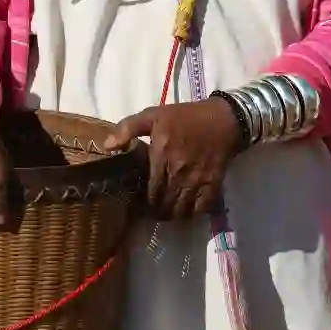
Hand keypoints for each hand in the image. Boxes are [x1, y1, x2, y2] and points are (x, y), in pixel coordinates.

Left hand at [107, 99, 240, 220]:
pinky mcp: (213, 183)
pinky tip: (185, 211)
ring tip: (166, 213)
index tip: (138, 206)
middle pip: (164, 204)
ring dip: (172, 215)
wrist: (224, 118)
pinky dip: (191, 214)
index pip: (149, 191)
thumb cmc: (186, 117)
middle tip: (151, 212)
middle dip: (155, 212)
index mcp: (161, 156)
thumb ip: (127, 128)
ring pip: (181, 209)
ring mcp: (197, 179)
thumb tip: (107, 146)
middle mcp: (179, 172)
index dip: (143, 204)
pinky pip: (200, 207)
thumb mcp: (154, 114)